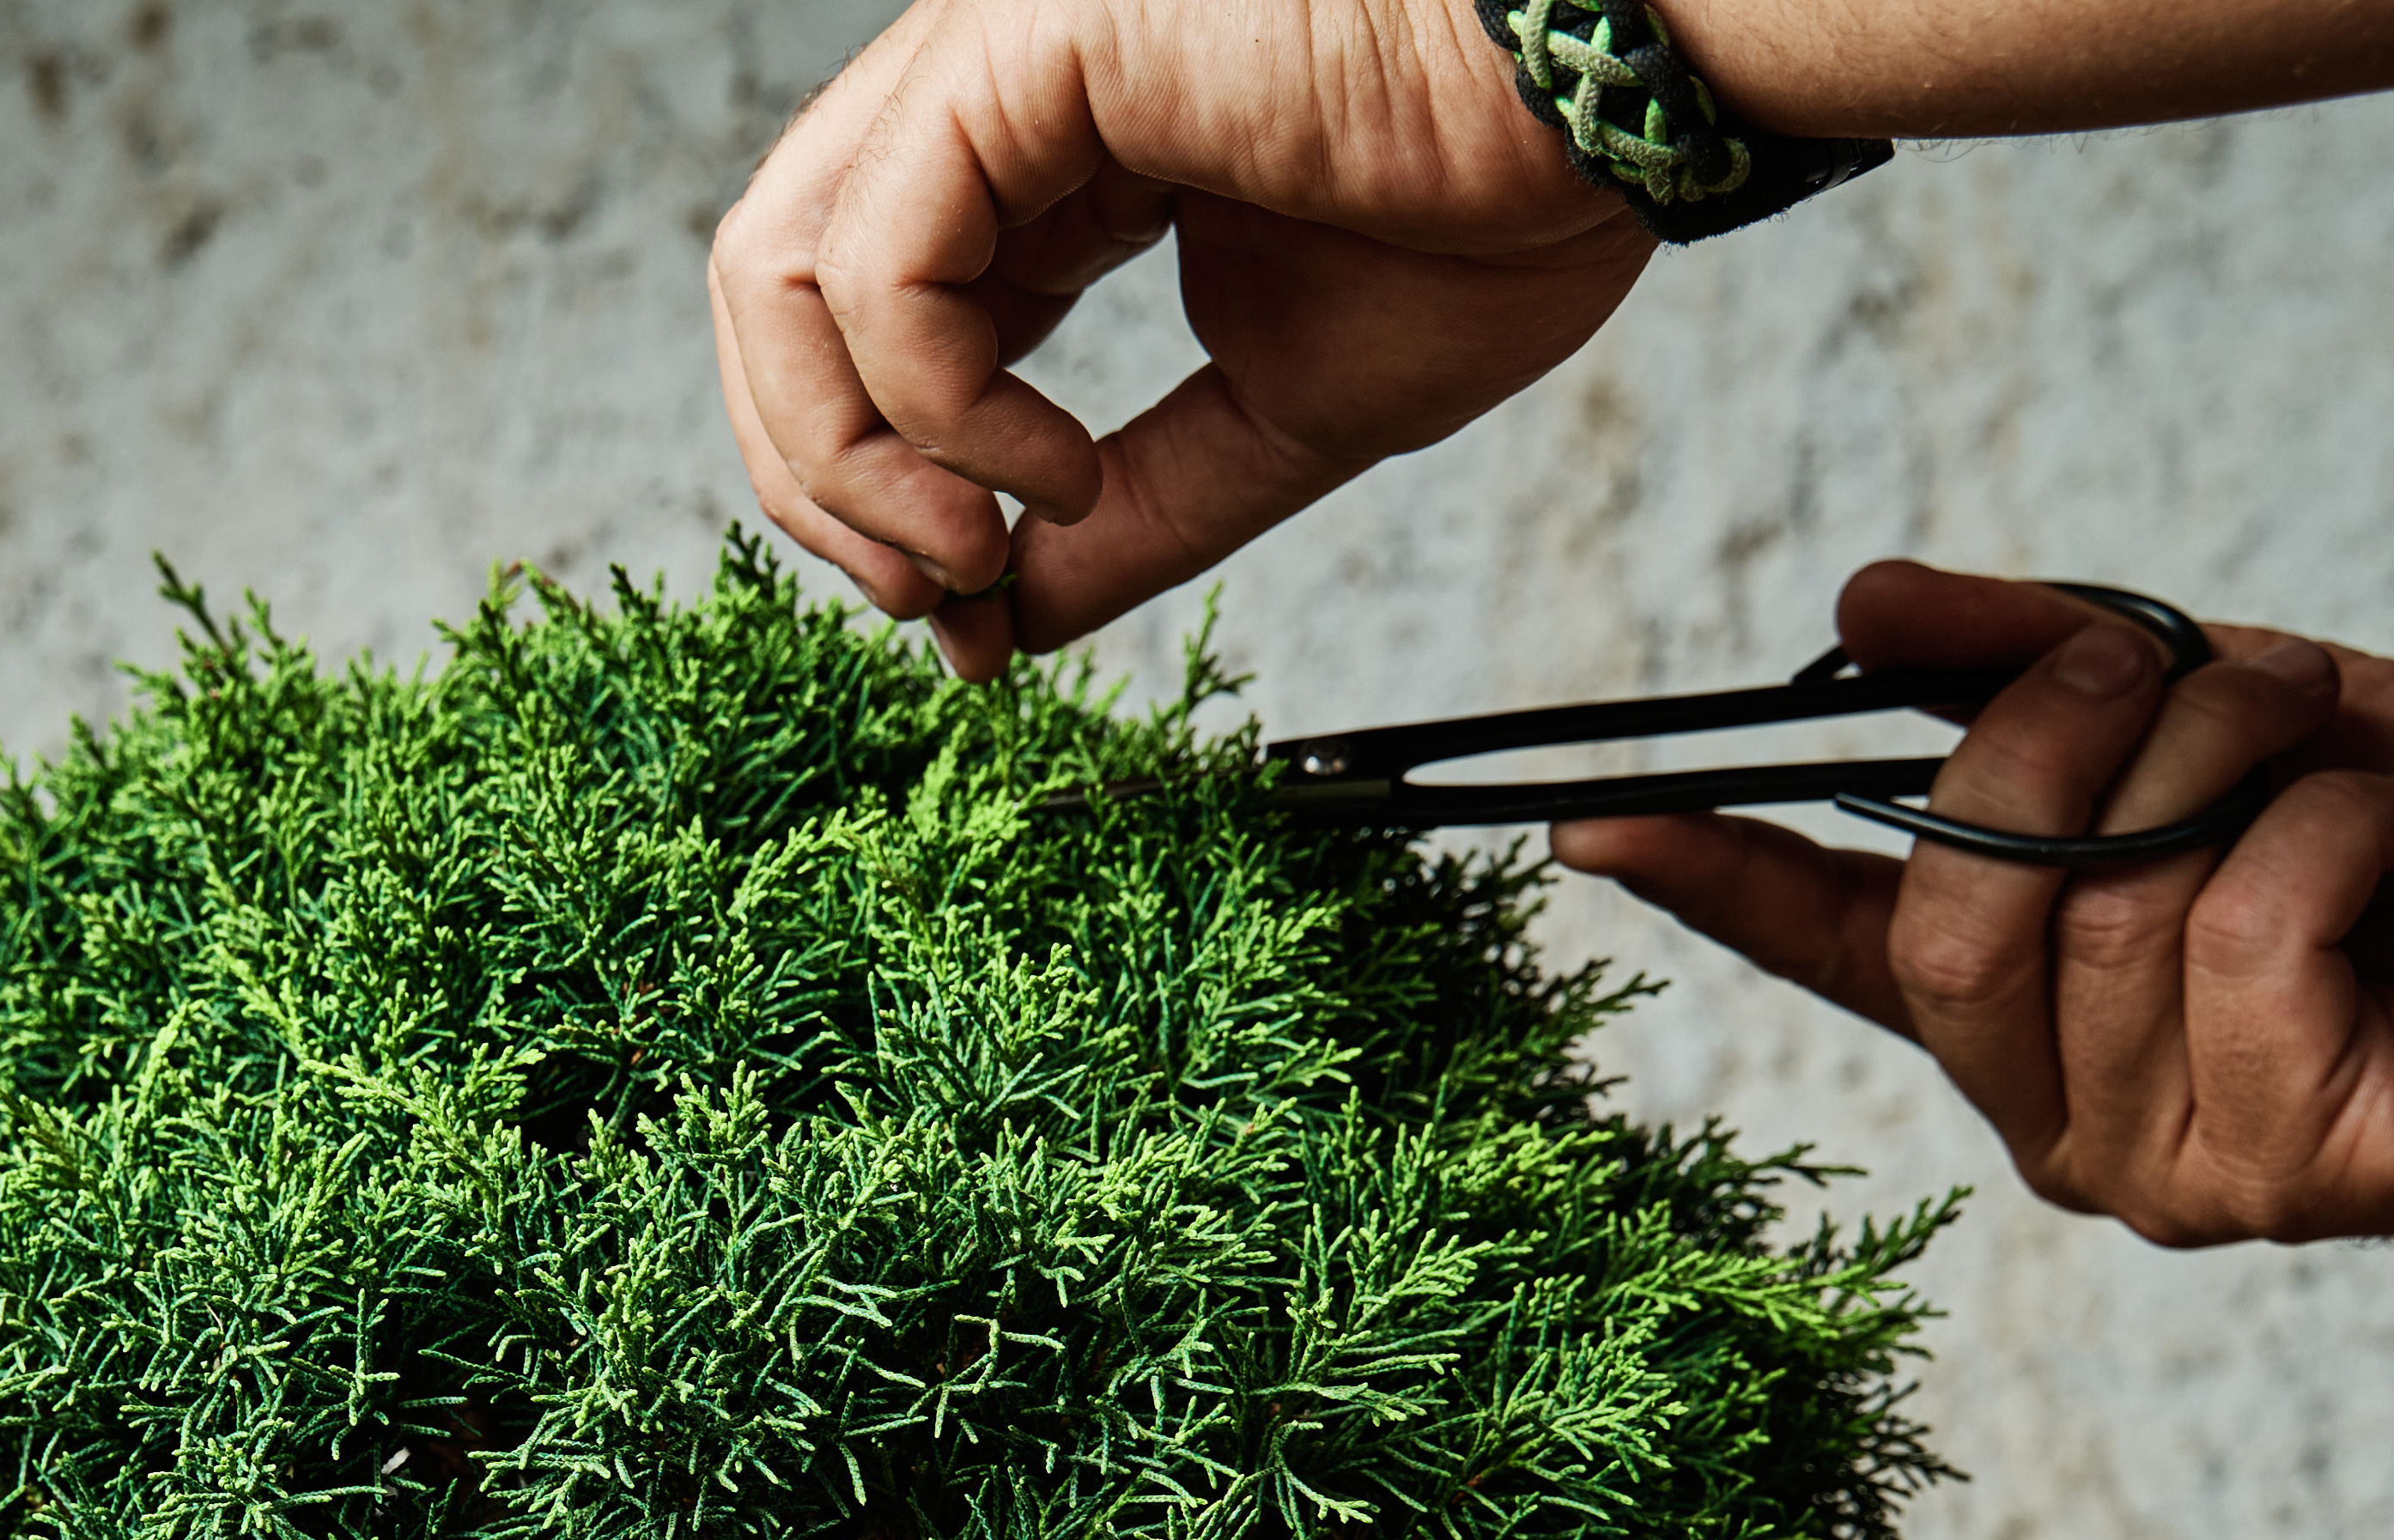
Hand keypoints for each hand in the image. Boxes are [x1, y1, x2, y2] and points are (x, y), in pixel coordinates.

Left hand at [709, 0, 1651, 675]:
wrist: (1624, 96)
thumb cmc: (1497, 204)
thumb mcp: (1279, 418)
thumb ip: (1131, 519)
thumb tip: (999, 628)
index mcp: (1042, 166)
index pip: (856, 329)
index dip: (871, 491)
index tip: (969, 617)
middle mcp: (989, 102)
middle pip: (769, 299)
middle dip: (819, 485)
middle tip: (941, 600)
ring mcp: (993, 62)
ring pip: (775, 273)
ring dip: (846, 461)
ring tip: (974, 557)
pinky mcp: (1022, 47)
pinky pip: (874, 263)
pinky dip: (926, 406)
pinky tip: (1049, 470)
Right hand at [1554, 562, 2393, 1248]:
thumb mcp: (2219, 703)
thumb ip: (2038, 659)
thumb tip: (1859, 609)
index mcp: (2025, 1005)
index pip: (1830, 941)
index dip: (1713, 877)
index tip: (1592, 821)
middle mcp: (2058, 1112)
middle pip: (1959, 904)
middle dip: (2065, 737)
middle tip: (2180, 664)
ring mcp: (2159, 1164)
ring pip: (2109, 904)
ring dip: (2237, 759)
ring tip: (2332, 751)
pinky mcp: (2282, 1174)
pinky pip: (2243, 935)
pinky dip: (2336, 834)